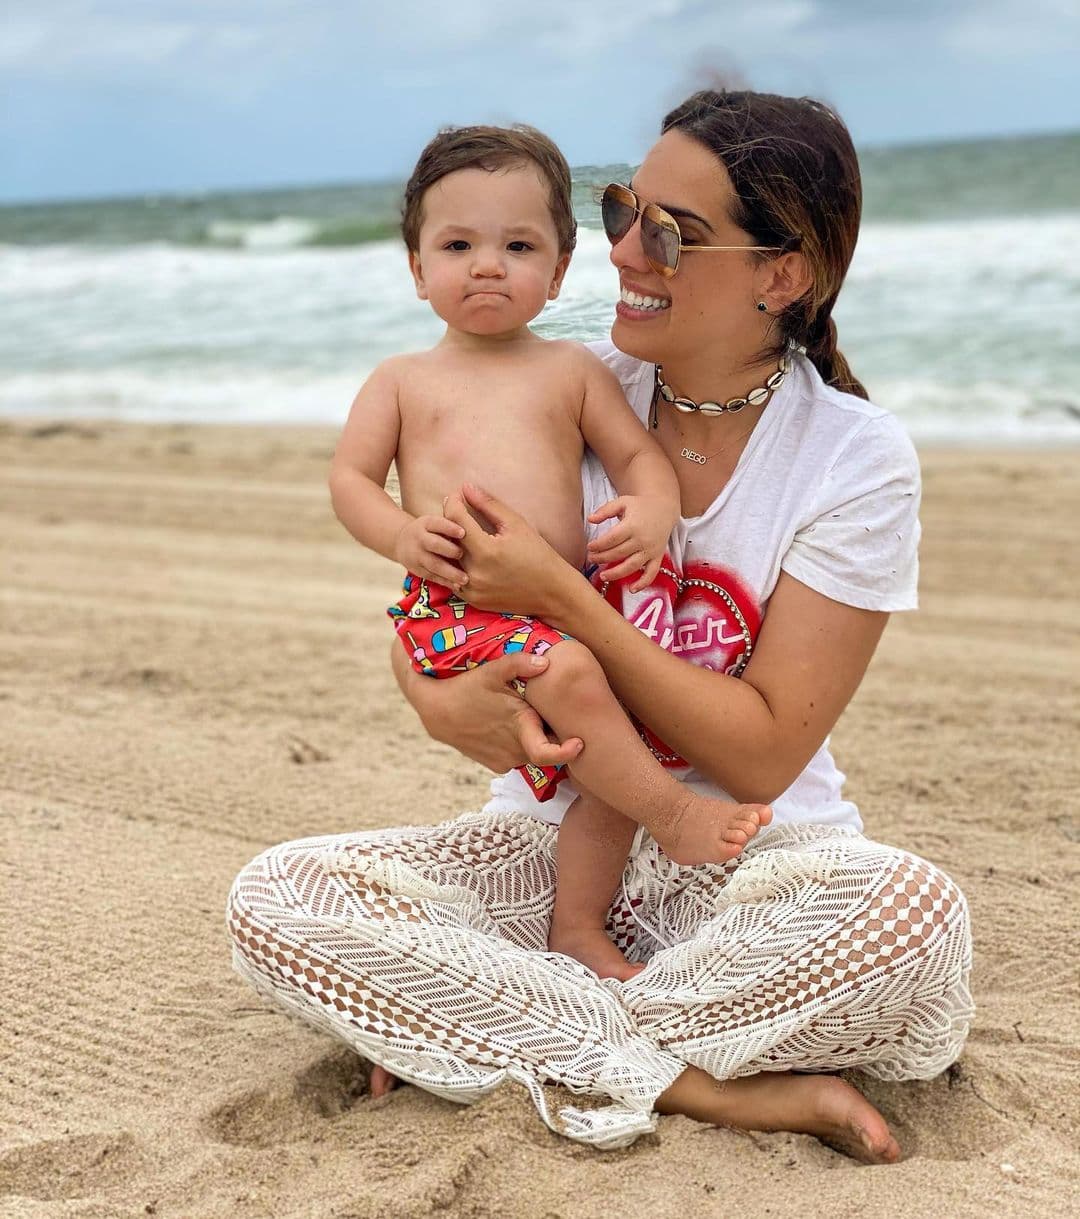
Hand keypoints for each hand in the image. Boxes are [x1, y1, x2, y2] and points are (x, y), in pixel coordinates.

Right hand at [392, 514, 466, 589]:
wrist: (402, 542)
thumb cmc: (431, 531)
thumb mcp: (436, 521)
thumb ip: (453, 521)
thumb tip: (474, 518)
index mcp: (426, 523)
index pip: (437, 523)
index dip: (449, 527)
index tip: (463, 532)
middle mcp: (419, 538)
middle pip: (433, 544)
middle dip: (449, 550)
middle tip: (463, 554)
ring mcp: (416, 555)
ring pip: (433, 564)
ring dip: (450, 572)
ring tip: (465, 578)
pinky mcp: (418, 570)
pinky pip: (432, 576)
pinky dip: (446, 582)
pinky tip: (458, 586)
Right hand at [403, 649, 583, 772]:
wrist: (437, 712)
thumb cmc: (466, 688)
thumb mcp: (491, 670)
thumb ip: (519, 663)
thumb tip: (546, 662)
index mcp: (519, 729)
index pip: (547, 754)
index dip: (567, 753)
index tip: (580, 743)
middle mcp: (514, 750)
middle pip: (546, 748)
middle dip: (555, 736)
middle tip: (559, 716)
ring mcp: (505, 760)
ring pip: (533, 753)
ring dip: (538, 739)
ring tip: (536, 717)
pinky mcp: (497, 765)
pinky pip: (520, 756)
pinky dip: (523, 745)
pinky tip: (518, 727)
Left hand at [442, 484, 574, 617]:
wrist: (552, 592)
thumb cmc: (538, 554)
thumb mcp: (516, 524)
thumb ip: (488, 505)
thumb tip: (466, 487)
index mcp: (486, 551)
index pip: (455, 519)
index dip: (453, 503)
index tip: (457, 494)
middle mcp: (475, 573)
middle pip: (448, 539)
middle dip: (451, 522)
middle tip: (460, 511)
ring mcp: (472, 590)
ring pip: (449, 560)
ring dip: (452, 545)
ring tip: (464, 534)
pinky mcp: (474, 600)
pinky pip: (455, 579)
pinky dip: (458, 565)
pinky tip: (470, 555)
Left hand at [586, 495, 675, 591]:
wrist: (663, 509)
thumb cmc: (639, 506)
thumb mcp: (622, 502)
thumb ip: (605, 510)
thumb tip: (590, 519)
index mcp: (632, 525)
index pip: (612, 539)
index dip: (599, 545)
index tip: (590, 547)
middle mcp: (642, 539)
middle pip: (619, 553)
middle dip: (602, 558)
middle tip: (591, 559)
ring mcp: (650, 550)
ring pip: (632, 566)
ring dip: (616, 573)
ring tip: (603, 576)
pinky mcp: (657, 557)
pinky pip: (651, 573)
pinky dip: (643, 583)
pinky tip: (632, 589)